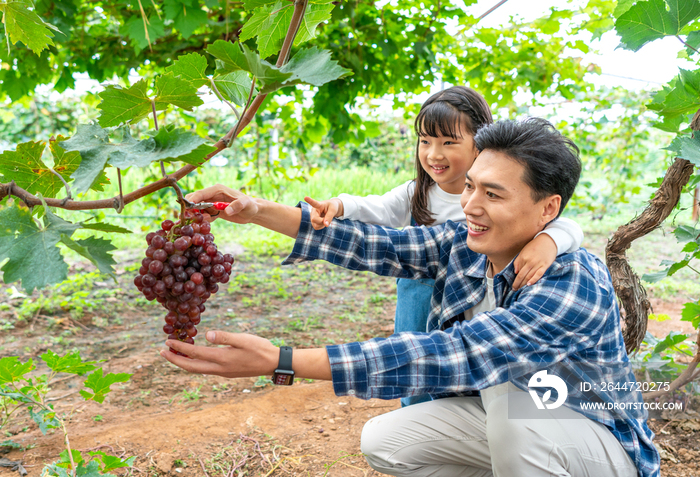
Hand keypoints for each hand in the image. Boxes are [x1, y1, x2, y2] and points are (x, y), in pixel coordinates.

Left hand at [161, 331, 278, 377]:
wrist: (273, 363)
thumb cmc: (260, 348)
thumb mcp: (244, 339)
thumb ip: (225, 337)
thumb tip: (207, 335)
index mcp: (222, 358)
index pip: (195, 353)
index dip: (179, 348)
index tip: (167, 342)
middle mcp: (219, 368)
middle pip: (191, 367)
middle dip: (174, 360)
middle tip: (161, 352)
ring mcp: (223, 372)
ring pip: (197, 369)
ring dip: (183, 362)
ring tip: (173, 354)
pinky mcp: (227, 372)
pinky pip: (205, 369)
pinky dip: (194, 363)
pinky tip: (194, 357)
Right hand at [185, 184, 257, 223]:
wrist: (253, 212)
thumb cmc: (250, 205)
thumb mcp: (245, 204)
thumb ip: (237, 206)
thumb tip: (227, 210)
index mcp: (217, 190)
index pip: (201, 193)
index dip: (192, 200)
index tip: (187, 209)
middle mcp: (212, 195)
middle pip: (195, 200)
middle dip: (190, 208)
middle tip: (190, 218)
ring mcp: (212, 203)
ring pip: (197, 208)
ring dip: (196, 215)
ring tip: (202, 222)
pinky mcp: (214, 211)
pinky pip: (203, 215)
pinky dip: (202, 220)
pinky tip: (208, 223)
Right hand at [304, 196, 343, 229]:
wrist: (331, 209)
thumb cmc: (332, 207)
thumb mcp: (333, 210)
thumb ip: (329, 217)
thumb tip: (325, 225)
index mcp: (318, 205)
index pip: (313, 203)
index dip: (309, 200)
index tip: (305, 197)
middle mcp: (313, 210)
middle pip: (314, 219)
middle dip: (322, 222)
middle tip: (327, 219)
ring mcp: (312, 216)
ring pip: (315, 225)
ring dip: (322, 225)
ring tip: (325, 219)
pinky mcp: (313, 221)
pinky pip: (316, 227)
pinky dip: (321, 226)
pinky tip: (323, 221)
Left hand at [512, 234, 556, 290]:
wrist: (548, 240)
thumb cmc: (534, 246)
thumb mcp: (523, 251)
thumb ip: (518, 261)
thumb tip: (515, 272)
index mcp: (523, 258)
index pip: (517, 272)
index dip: (514, 280)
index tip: (513, 286)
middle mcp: (529, 261)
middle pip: (522, 275)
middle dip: (517, 284)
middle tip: (514, 290)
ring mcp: (537, 264)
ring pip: (529, 276)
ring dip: (524, 284)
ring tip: (520, 290)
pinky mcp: (545, 265)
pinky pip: (538, 274)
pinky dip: (533, 280)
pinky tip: (529, 284)